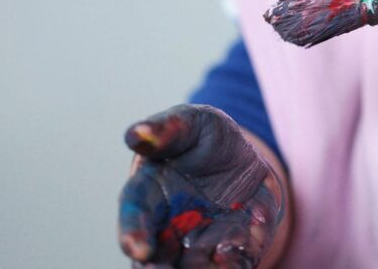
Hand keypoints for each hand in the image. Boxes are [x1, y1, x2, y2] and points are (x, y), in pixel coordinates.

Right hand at [118, 104, 283, 267]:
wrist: (244, 158)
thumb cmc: (205, 137)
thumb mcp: (192, 123)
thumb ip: (167, 128)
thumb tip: (137, 134)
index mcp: (149, 192)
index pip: (134, 215)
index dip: (132, 233)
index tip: (138, 248)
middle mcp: (168, 226)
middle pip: (155, 256)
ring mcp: (198, 243)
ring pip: (191, 267)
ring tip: (210, 267)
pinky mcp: (231, 250)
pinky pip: (232, 264)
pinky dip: (231, 265)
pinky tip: (233, 259)